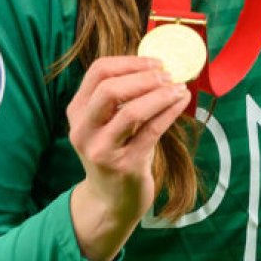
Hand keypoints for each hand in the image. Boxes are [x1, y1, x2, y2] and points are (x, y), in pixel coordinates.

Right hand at [67, 56, 191, 260]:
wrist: (112, 199)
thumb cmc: (117, 150)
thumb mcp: (107, 122)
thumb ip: (121, 95)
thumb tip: (157, 63)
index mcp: (77, 111)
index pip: (98, 72)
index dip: (129, 62)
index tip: (156, 62)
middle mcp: (83, 130)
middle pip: (109, 90)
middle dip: (144, 77)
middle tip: (169, 74)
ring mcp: (102, 150)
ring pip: (132, 112)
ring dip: (161, 95)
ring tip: (180, 87)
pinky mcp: (125, 165)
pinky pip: (152, 131)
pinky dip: (170, 111)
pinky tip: (182, 101)